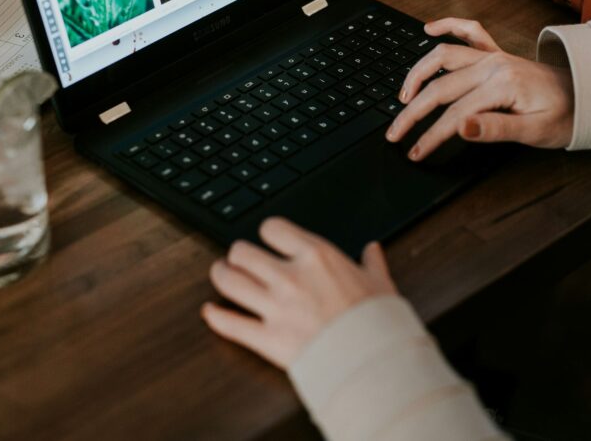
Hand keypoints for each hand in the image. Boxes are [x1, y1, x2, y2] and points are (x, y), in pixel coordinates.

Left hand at [202, 217, 396, 368]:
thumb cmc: (380, 322)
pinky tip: (209, 311)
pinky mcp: (267, 339)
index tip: (269, 239)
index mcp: (316, 257)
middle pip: (242, 252)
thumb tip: (372, 250)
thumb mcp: (381, 285)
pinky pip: (230, 324)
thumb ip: (372, 264)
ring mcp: (275, 308)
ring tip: (220, 274)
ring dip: (220, 275)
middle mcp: (289, 277)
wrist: (375, 362)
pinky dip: (215, 317)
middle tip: (238, 259)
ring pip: (229, 282)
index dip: (267, 232)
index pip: (273, 228)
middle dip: (237, 254)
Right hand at [385, 18, 574, 159]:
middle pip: (441, 87)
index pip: (455, 115)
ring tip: (402, 96)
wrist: (590, 96)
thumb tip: (460, 127)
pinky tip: (428, 29)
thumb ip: (495, 129)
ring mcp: (493, 56)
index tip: (415, 152)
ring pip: (443, 57)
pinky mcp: (496, 53)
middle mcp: (494, 64)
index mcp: (503, 85)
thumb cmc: (566, 116)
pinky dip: (447, 26)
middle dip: (413, 112)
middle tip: (394, 133)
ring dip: (417, 73)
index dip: (431, 136)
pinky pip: (468, 32)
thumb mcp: (535, 132)